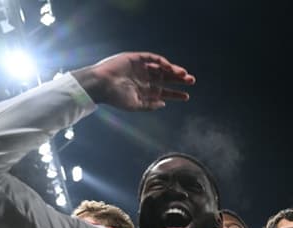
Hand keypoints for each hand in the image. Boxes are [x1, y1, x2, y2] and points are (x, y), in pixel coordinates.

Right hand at [72, 52, 194, 110]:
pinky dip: (162, 62)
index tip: (186, 96)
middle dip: (179, 80)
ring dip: (173, 70)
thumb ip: (150, 106)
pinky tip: (170, 67)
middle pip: (166, 78)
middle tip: (191, 81)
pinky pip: (152, 58)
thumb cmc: (115, 97)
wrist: (101, 85)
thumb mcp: (135, 105)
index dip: (176, 94)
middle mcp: (145, 79)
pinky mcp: (136, 58)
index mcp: (145, 90)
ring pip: (162, 68)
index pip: (164, 92)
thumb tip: (164, 104)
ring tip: (184, 74)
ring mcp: (141, 68)